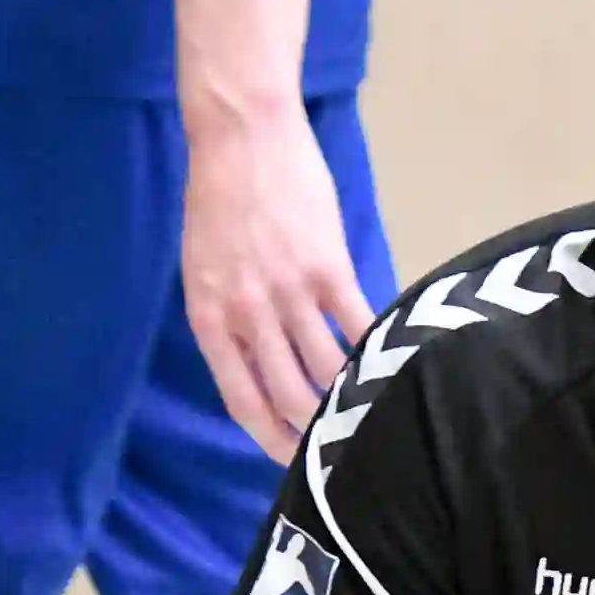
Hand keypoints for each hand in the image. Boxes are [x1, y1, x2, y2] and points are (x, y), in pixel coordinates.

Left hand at [180, 100, 374, 461]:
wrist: (241, 135)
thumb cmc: (219, 198)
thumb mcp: (204, 267)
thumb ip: (228, 318)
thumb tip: (261, 366)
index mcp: (209, 316)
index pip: (242, 401)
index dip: (271, 439)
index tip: (296, 459)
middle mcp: (247, 314)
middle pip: (290, 397)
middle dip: (317, 431)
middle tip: (343, 445)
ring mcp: (289, 292)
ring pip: (328, 371)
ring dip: (352, 396)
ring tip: (372, 409)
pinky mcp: (328, 268)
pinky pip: (358, 327)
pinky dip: (376, 350)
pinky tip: (391, 362)